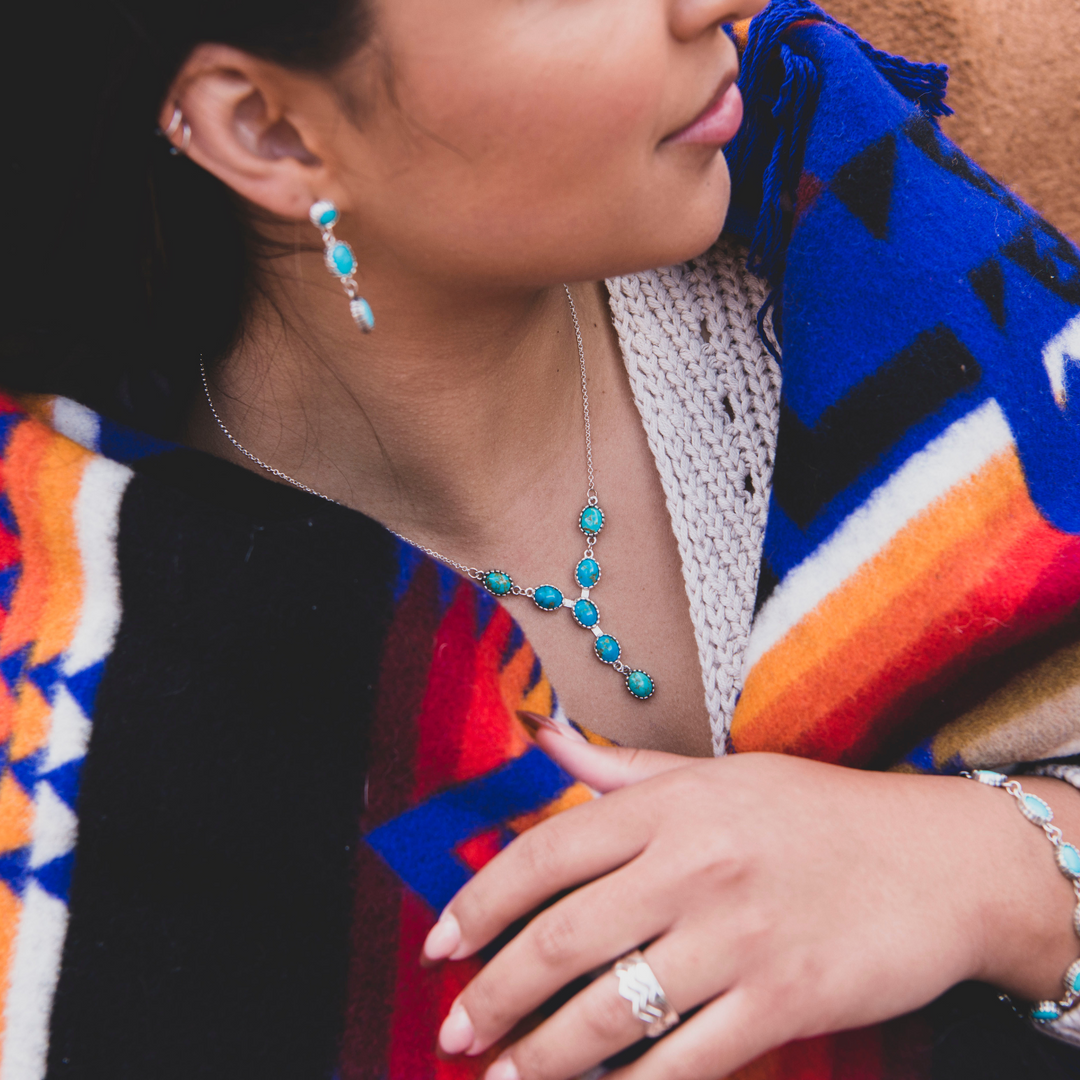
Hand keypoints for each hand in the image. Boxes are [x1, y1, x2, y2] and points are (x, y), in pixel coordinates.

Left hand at [421, 727, 1079, 1079]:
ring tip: (501, 1079)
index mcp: (671, 805)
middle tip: (456, 1030)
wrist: (938, 859)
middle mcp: (694, 865)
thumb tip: (548, 742)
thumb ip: (627, 769)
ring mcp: (738, 937)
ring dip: (542, 1058)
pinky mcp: (784, 1001)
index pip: (546, 854)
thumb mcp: (721, 772)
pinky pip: (686, 1063)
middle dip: (494, 993)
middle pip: (563, 939)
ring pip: (612, 1012)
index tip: (440, 945)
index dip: (479, 904)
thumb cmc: (818, 812)